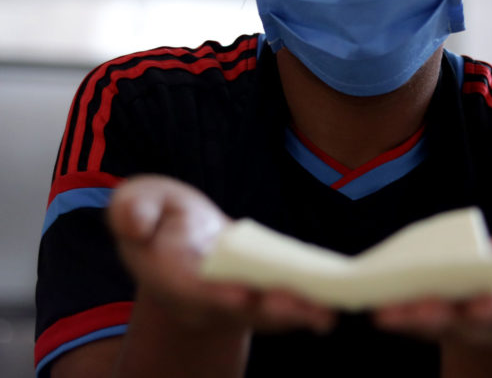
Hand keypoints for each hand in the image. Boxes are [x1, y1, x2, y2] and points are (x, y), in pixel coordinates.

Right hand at [108, 175, 334, 333]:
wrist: (180, 240)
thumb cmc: (159, 216)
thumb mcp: (138, 202)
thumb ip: (133, 210)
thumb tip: (132, 221)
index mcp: (169, 275)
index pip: (191, 288)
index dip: (214, 292)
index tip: (238, 294)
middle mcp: (202, 298)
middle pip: (237, 309)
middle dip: (267, 309)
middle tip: (298, 307)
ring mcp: (232, 303)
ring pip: (265, 314)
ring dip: (296, 315)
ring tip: (326, 315)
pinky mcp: (258, 298)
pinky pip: (284, 307)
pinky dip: (308, 310)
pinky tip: (333, 310)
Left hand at [372, 177, 491, 344]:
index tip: (485, 307)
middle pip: (472, 322)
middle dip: (444, 319)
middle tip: (414, 313)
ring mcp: (474, 314)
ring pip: (439, 320)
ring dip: (411, 318)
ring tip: (380, 310)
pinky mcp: (449, 303)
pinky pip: (420, 305)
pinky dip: (397, 301)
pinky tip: (366, 291)